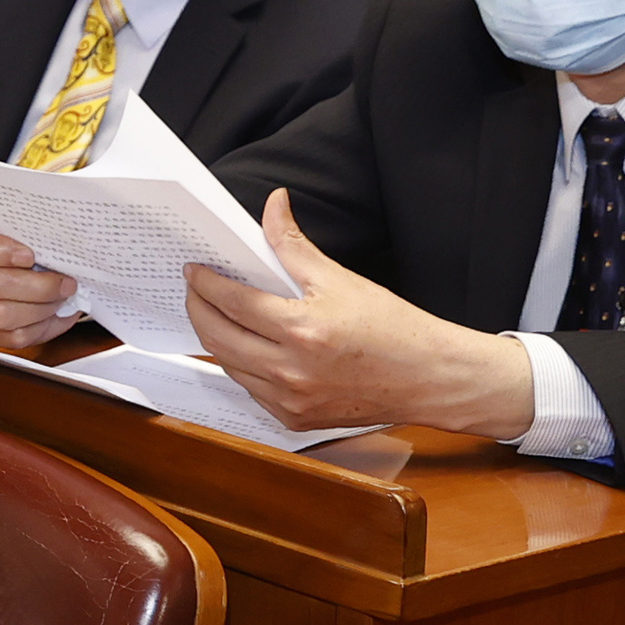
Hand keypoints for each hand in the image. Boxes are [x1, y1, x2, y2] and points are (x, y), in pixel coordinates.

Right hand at [0, 210, 81, 354]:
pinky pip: (8, 337)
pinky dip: (37, 329)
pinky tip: (51, 316)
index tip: (30, 256)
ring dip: (39, 311)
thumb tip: (66, 242)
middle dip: (38, 288)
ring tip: (59, 301)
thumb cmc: (39, 243)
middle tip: (65, 284)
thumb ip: (43, 229)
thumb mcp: (38, 227)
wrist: (41, 264)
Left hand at [182, 189, 536, 439]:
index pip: (231, 302)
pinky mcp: (295, 419)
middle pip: (217, 337)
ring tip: (215, 314)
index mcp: (301, 331)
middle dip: (197, 309)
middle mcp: (290, 372)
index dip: (205, 282)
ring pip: (229, 366)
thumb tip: (273, 204)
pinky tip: (245, 347)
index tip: (194, 270)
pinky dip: (240, 366)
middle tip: (194, 290)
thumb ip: (294, 244)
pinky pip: (250, 391)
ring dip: (216, 338)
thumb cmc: (393, 328)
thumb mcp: (341, 278)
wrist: (430, 379)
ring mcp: (291, 401)